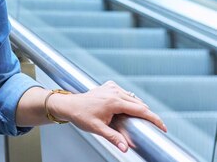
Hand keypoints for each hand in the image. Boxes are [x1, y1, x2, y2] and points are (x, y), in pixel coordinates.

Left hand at [48, 80, 166, 151]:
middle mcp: (114, 91)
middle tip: (153, 127)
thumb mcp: (97, 129)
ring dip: (138, 108)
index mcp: (114, 101)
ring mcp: (112, 87)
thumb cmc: (81, 115)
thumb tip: (125, 148)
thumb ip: (113, 137)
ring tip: (140, 120)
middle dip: (148, 115)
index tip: (163, 127)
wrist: (69, 105)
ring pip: (133, 98)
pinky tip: (127, 109)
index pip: (141, 110)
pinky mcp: (109, 85)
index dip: (154, 119)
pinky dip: (129, 101)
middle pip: (139, 103)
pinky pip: (125, 93)